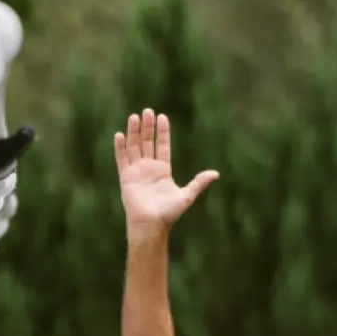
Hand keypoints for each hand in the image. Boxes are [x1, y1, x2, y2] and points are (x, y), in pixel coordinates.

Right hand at [114, 109, 218, 233]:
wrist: (151, 224)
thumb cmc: (169, 213)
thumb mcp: (187, 195)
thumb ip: (199, 183)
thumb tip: (216, 174)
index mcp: (163, 171)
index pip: (162, 146)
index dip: (162, 132)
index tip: (162, 117)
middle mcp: (149, 169)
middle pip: (147, 143)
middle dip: (148, 127)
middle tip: (148, 111)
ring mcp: (136, 172)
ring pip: (134, 147)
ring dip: (134, 132)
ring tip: (134, 117)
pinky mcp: (126, 177)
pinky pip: (122, 159)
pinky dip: (120, 147)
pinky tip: (120, 134)